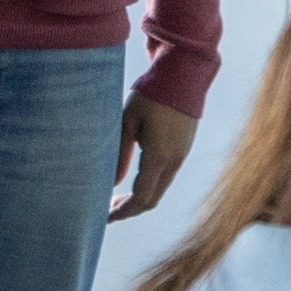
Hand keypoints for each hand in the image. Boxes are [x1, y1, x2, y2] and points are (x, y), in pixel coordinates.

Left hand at [109, 94, 198, 221]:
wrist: (184, 75)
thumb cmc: (152, 94)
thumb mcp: (128, 120)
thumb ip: (119, 153)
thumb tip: (111, 183)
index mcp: (160, 156)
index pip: (141, 197)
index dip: (123, 211)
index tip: (105, 215)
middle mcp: (174, 161)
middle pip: (152, 199)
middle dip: (130, 209)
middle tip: (107, 209)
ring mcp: (181, 156)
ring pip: (160, 189)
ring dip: (139, 198)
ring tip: (116, 197)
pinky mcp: (183, 148)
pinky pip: (165, 176)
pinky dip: (149, 185)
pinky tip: (133, 179)